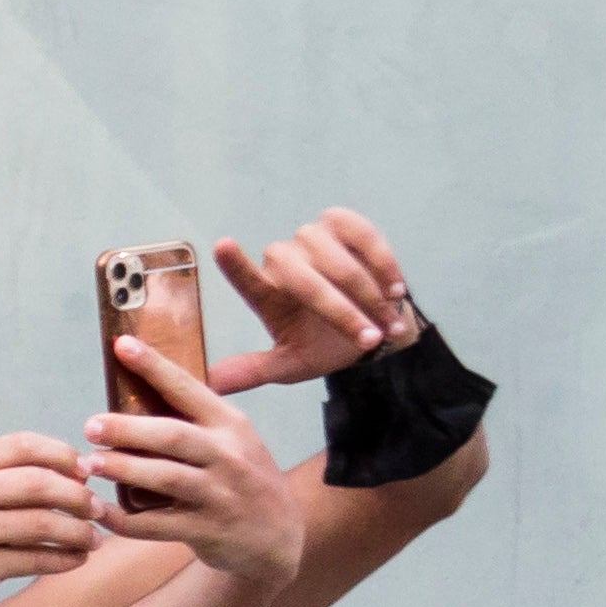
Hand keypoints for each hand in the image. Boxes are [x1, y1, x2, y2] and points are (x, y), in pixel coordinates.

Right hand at [0, 434, 102, 606]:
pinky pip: (35, 560)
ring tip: (94, 539)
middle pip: (40, 483)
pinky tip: (76, 560)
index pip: (24, 445)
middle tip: (98, 509)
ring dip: (79, 531)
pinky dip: (65, 560)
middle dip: (79, 496)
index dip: (63, 454)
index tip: (85, 472)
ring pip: (43, 523)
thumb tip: (71, 473)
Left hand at [90, 340, 303, 583]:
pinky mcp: (208, 530)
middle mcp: (229, 455)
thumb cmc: (242, 479)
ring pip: (166, 477)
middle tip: (90, 425)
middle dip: (128, 429)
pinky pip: (159, 525)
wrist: (278, 536)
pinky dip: (126, 520)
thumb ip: (195, 421)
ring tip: (90, 463)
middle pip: (173, 435)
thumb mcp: (233, 441)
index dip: (155, 367)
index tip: (122, 346)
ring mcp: (220, 495)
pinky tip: (100, 513)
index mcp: (231, 424)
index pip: (189, 388)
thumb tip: (139, 388)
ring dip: (124, 469)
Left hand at [207, 207, 420, 391]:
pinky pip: (364, 237)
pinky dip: (383, 265)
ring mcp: (313, 237)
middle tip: (369, 339)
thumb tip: (211, 383)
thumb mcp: (292, 365)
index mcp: (267, 295)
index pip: (246, 279)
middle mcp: (284, 260)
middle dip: (339, 311)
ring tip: (387, 324)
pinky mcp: (343, 223)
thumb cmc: (328, 346)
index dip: (236, 265)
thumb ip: (255, 370)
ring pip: (337, 262)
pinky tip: (395, 291)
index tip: (223, 246)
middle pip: (303, 278)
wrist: (375, 326)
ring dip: (367, 295)